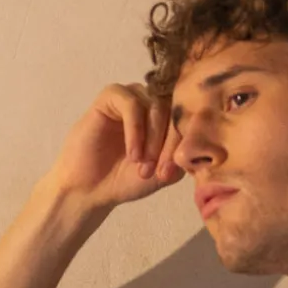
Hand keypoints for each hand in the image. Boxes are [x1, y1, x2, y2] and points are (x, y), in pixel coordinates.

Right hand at [42, 81, 185, 213]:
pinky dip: (136, 129)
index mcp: (166, 117)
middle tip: (156, 171)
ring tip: (141, 165)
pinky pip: (132, 104)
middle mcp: (151, 101)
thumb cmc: (123, 181)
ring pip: (156, 105)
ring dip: (153, 138)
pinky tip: (132, 153)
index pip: (185, 119)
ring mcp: (132, 96)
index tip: (168, 174)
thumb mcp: (162, 172)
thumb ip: (181, 155)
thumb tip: (198, 141)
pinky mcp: (111, 96)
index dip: (182, 145)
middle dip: (168, 143)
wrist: (89, 191)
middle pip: (174, 110)